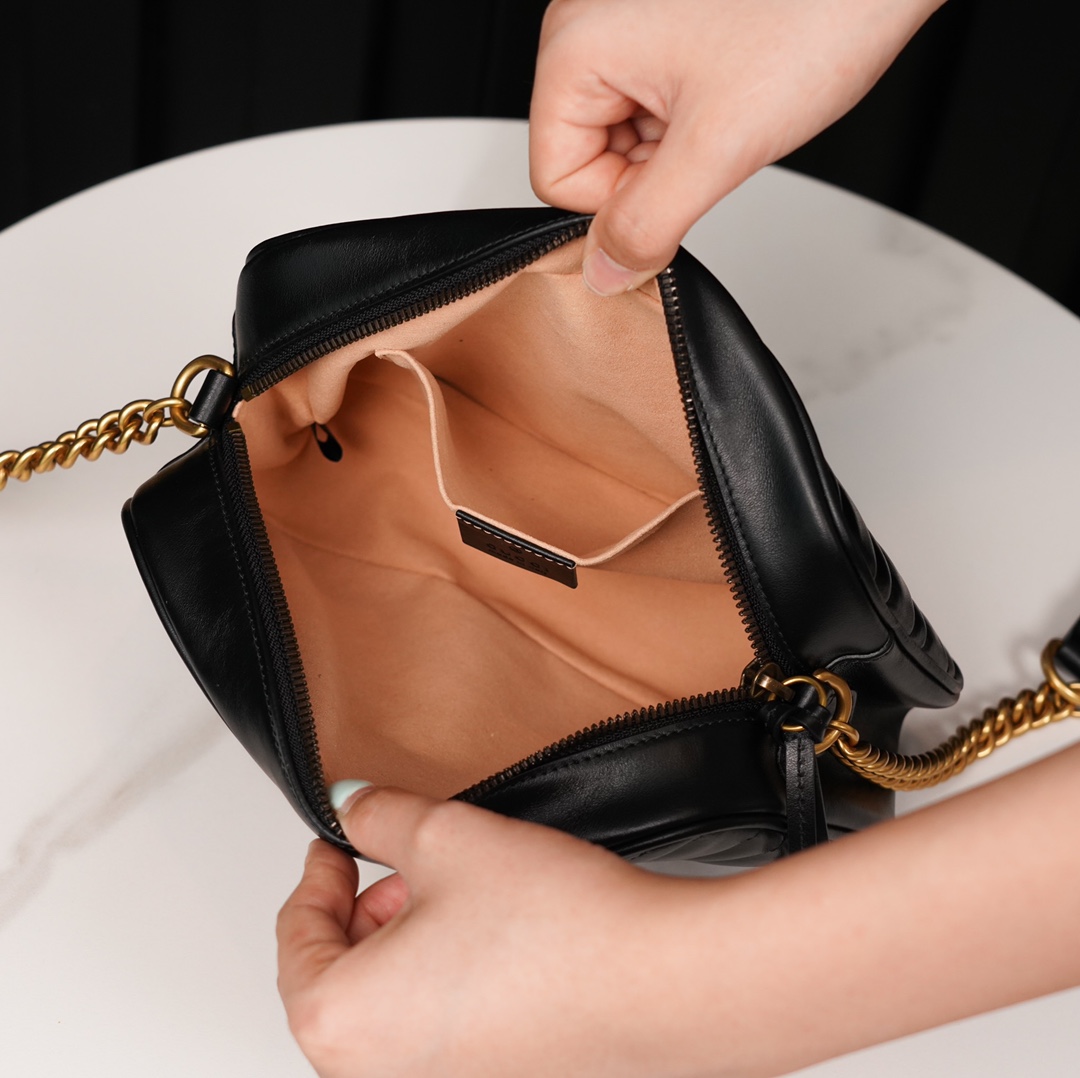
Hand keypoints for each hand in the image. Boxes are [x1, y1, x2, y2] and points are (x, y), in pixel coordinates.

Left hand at [277, 786, 705, 1077]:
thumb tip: (353, 806)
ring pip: (388, 1003)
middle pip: (338, 976)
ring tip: (458, 891)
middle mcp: (377, 1075)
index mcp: (341, 1022)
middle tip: (401, 863)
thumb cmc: (560, 934)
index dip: (319, 871)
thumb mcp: (445, 837)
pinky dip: (443, 978)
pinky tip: (491, 935)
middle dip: (366, 907)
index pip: (295, 935)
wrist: (661, 984)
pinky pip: (435, 1029)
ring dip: (405, 940)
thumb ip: (379, 816)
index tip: (339, 843)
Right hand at [529, 0, 942, 293]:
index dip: (616, 204)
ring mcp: (628, 20)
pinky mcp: (664, 25)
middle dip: (651, 173)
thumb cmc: (816, 10)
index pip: (556, 177)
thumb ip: (648, 224)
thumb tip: (604, 272)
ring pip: (624, 138)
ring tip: (731, 107)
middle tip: (714, 139)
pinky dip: (695, 119)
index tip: (674, 188)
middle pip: (588, 156)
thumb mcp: (720, 146)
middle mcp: (590, 24)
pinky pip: (654, 106)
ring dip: (678, 148)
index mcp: (577, 45)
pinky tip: (734, 94)